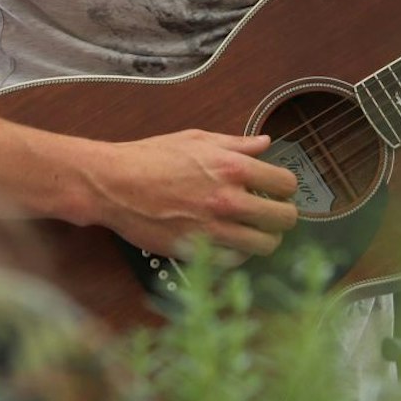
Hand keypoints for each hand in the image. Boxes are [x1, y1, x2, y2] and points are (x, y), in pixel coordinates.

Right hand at [79, 130, 298, 258]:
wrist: (114, 183)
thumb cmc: (150, 158)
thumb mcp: (196, 139)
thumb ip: (236, 143)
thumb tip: (264, 144)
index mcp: (233, 167)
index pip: (286, 184)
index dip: (285, 188)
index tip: (278, 190)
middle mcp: (229, 200)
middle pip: (284, 218)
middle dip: (283, 215)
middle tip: (272, 213)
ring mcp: (214, 229)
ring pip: (265, 245)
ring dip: (264, 238)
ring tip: (255, 232)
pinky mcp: (196, 251)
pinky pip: (235, 261)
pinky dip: (238, 253)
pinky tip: (230, 242)